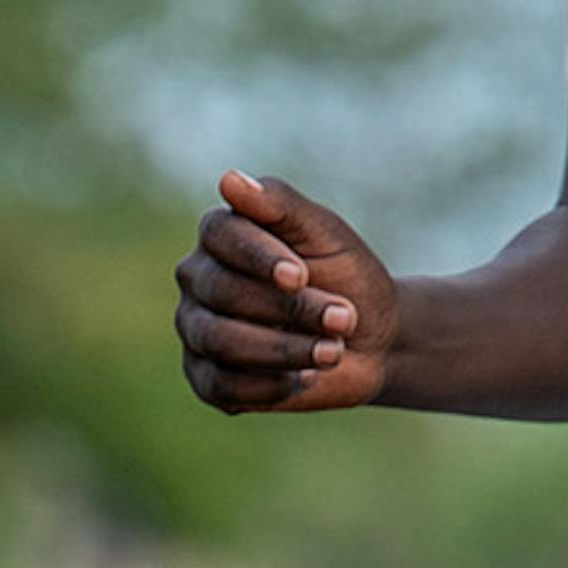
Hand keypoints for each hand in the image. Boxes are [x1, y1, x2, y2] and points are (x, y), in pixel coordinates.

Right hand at [176, 171, 404, 412]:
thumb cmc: (346, 277)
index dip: (259, 257)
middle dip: (289, 309)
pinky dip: (270, 385)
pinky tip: (305, 377)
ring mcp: (196, 329)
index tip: (300, 276)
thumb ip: (281, 205)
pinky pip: (222, 386)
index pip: (220, 235)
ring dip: (284, 349)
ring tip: (333, 352)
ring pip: (220, 341)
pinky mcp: (205, 378)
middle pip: (223, 292)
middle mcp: (198, 278)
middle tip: (343, 318)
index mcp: (221, 234)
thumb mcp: (325, 235)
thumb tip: (228, 180)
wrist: (371, 339)